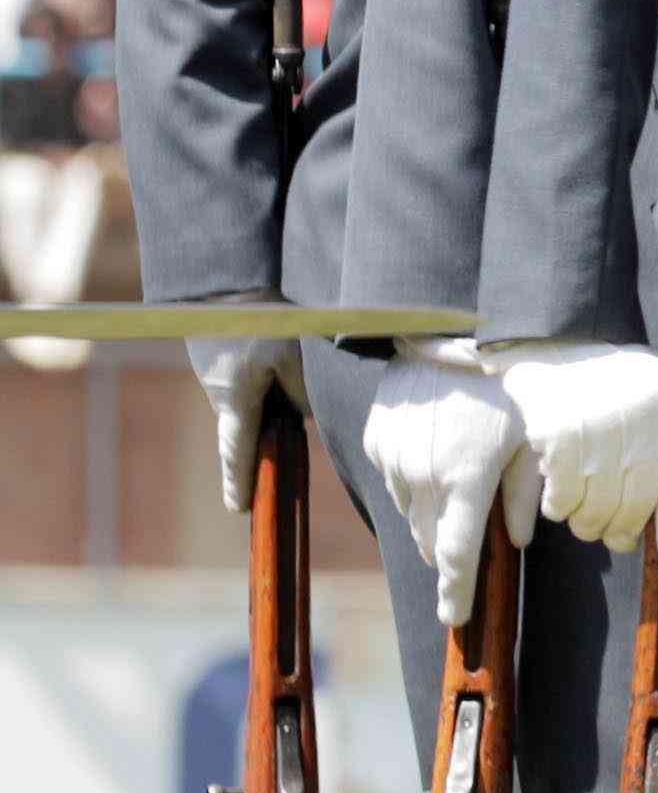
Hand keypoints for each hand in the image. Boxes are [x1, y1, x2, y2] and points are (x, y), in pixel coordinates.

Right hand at [186, 335, 296, 508]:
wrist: (221, 282)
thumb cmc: (257, 320)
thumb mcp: (288, 356)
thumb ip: (301, 392)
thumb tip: (303, 417)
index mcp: (234, 402)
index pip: (238, 453)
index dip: (240, 482)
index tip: (238, 510)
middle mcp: (222, 396)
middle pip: (253, 427)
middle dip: (268, 434)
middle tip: (277, 437)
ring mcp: (219, 379)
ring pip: (257, 400)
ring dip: (273, 393)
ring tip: (281, 362)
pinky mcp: (222, 362)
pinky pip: (251, 380)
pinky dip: (266, 375)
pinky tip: (274, 350)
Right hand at [361, 349, 535, 619]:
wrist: (449, 329)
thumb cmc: (507, 381)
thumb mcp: (533, 437)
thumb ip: (529, 491)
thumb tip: (522, 538)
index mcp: (464, 479)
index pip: (455, 554)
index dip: (455, 591)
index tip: (454, 620)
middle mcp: (421, 475)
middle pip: (427, 538)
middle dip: (444, 558)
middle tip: (458, 576)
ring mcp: (393, 456)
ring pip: (408, 510)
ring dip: (428, 522)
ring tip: (450, 522)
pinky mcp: (378, 436)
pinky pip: (393, 477)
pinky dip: (412, 487)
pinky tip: (433, 477)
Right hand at [497, 339, 657, 558]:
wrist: (557, 337)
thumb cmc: (609, 378)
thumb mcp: (650, 402)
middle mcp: (642, 424)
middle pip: (637, 505)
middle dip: (624, 530)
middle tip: (615, 536)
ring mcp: (600, 432)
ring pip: (598, 508)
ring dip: (589, 524)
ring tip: (585, 520)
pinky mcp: (560, 438)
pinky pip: (563, 499)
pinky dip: (559, 508)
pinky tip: (558, 500)